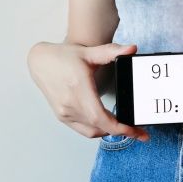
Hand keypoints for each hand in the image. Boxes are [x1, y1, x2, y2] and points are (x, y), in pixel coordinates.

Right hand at [26, 41, 149, 141]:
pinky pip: (83, 130)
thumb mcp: (89, 52)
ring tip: (127, 129)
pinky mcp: (61, 116)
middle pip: (100, 127)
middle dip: (123, 132)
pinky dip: (98, 130)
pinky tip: (108, 126)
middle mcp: (69, 104)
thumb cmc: (64, 56)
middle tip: (140, 133)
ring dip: (110, 132)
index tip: (136, 131)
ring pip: (92, 131)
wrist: (41, 61)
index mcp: (78, 88)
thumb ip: (112, 51)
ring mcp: (64, 112)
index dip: (119, 128)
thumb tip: (132, 48)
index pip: (100, 117)